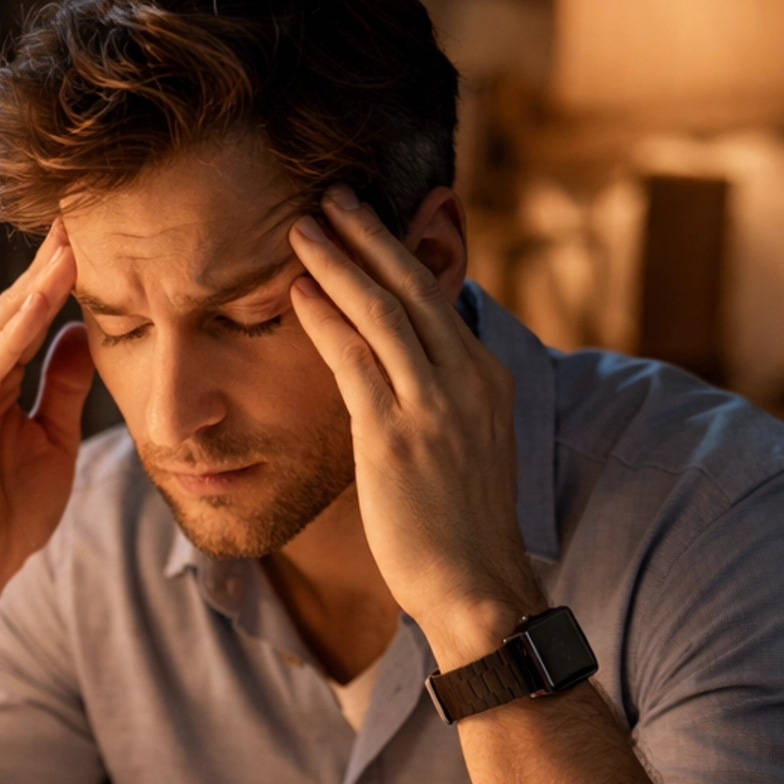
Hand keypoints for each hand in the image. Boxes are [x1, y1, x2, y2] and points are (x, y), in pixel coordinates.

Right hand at [0, 222, 93, 613]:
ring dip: (33, 286)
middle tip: (81, 215)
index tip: (91, 237)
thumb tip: (80, 333)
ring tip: (69, 245)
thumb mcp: (51, 441)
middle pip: (7, 312)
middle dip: (44, 266)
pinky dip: (14, 332)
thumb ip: (61, 388)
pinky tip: (43, 302)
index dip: (54, 279)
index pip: (21, 319)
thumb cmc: (4, 518)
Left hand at [288, 192, 540, 663]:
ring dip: (338, 262)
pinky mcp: (396, 436)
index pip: (438, 300)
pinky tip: (297, 291)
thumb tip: (405, 383)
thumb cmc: (462, 531)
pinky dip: (324, 318)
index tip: (367, 226)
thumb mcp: (468, 450)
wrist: (477, 587)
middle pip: (413, 286)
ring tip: (302, 227)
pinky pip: (355, 359)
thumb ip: (442, 405)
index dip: (399, 256)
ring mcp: (434, 406)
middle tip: (332, 197)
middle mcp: (467, 380)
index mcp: (486, 379)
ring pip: (382, 310)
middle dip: (369, 235)